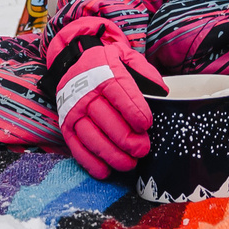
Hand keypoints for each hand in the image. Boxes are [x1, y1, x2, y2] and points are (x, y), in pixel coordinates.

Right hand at [47, 19, 163, 176]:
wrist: (75, 65)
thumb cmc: (108, 65)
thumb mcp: (127, 58)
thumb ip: (146, 73)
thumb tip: (162, 93)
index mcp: (103, 72)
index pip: (118, 91)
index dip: (132, 110)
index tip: (146, 124)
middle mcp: (85, 92)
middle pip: (105, 118)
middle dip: (125, 137)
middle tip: (142, 149)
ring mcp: (74, 111)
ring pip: (91, 136)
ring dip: (110, 153)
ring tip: (129, 163)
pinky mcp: (66, 126)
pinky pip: (76, 146)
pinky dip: (90, 161)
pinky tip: (106, 170)